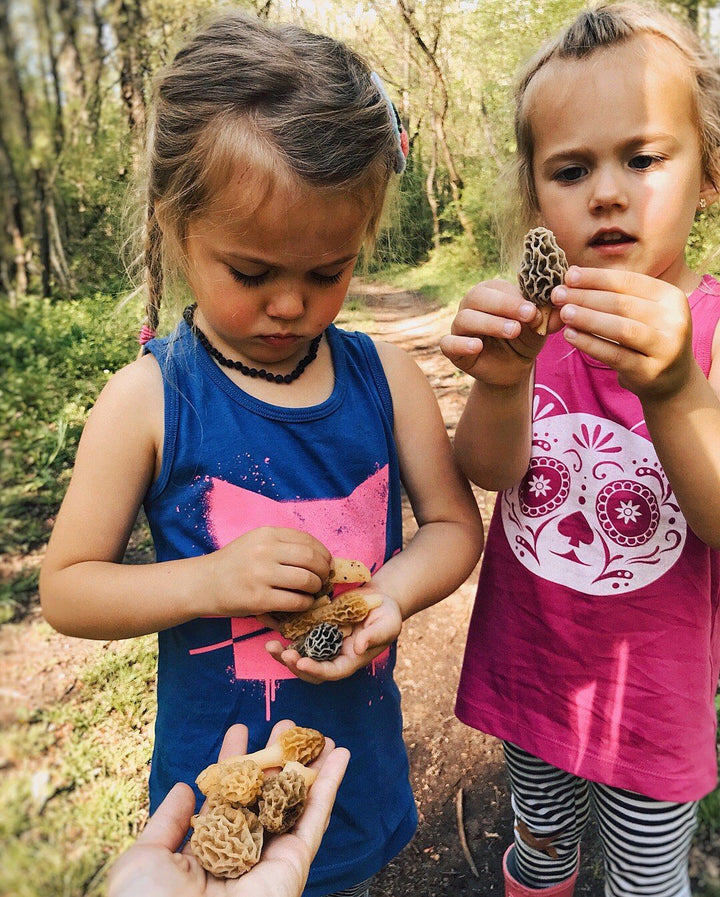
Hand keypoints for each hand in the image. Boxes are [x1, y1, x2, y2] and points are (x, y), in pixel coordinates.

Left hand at [107, 721, 349, 896]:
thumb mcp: (147, 858)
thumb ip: (167, 822)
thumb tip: (185, 789)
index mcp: (207, 850)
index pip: (226, 796)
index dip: (234, 761)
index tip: (240, 730)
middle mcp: (242, 851)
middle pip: (266, 795)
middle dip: (277, 758)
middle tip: (287, 726)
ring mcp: (271, 857)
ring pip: (296, 803)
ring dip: (311, 767)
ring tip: (320, 734)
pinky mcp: (294, 863)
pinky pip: (315, 819)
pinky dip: (330, 787)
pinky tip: (340, 756)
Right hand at [202, 527, 331, 617]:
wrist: (204, 583)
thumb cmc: (233, 563)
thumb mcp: (255, 543)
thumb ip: (282, 544)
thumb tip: (319, 555)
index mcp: (266, 534)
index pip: (307, 540)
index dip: (323, 552)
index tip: (326, 562)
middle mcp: (265, 551)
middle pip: (311, 559)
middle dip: (324, 571)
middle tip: (323, 579)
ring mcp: (261, 575)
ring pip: (307, 580)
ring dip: (316, 588)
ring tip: (313, 591)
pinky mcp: (259, 599)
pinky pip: (295, 601)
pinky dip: (305, 603)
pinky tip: (302, 603)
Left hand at [263, 589, 402, 683]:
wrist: (377, 596)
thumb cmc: (386, 613)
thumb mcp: (388, 624)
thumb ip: (375, 636)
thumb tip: (357, 648)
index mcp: (349, 659)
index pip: (331, 672)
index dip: (316, 670)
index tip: (302, 663)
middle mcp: (331, 655)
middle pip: (309, 668)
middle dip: (294, 665)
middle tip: (283, 654)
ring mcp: (320, 642)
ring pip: (297, 653)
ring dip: (281, 652)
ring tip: (270, 645)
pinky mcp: (311, 626)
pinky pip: (293, 631)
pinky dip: (279, 628)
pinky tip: (266, 620)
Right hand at [440, 278, 556, 386]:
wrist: (514, 368)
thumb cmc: (525, 339)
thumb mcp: (540, 328)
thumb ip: (549, 316)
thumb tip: (562, 305)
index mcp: (491, 293)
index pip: (497, 288)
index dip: (515, 298)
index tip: (534, 310)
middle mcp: (471, 306)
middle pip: (477, 297)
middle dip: (503, 305)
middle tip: (527, 316)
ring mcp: (460, 327)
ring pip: (464, 318)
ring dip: (490, 323)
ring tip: (513, 332)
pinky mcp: (453, 349)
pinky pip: (447, 343)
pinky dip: (461, 343)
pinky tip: (478, 346)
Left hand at [552, 267, 694, 400]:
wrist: (671, 380)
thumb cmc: (647, 338)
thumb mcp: (641, 312)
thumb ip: (615, 296)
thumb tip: (572, 277)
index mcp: (671, 297)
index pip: (629, 281)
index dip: (596, 278)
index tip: (569, 275)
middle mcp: (674, 320)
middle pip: (623, 304)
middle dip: (586, 297)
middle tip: (558, 294)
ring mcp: (665, 348)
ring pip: (621, 329)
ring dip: (588, 318)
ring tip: (564, 312)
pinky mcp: (650, 372)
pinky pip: (615, 355)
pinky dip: (590, 344)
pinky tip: (570, 335)